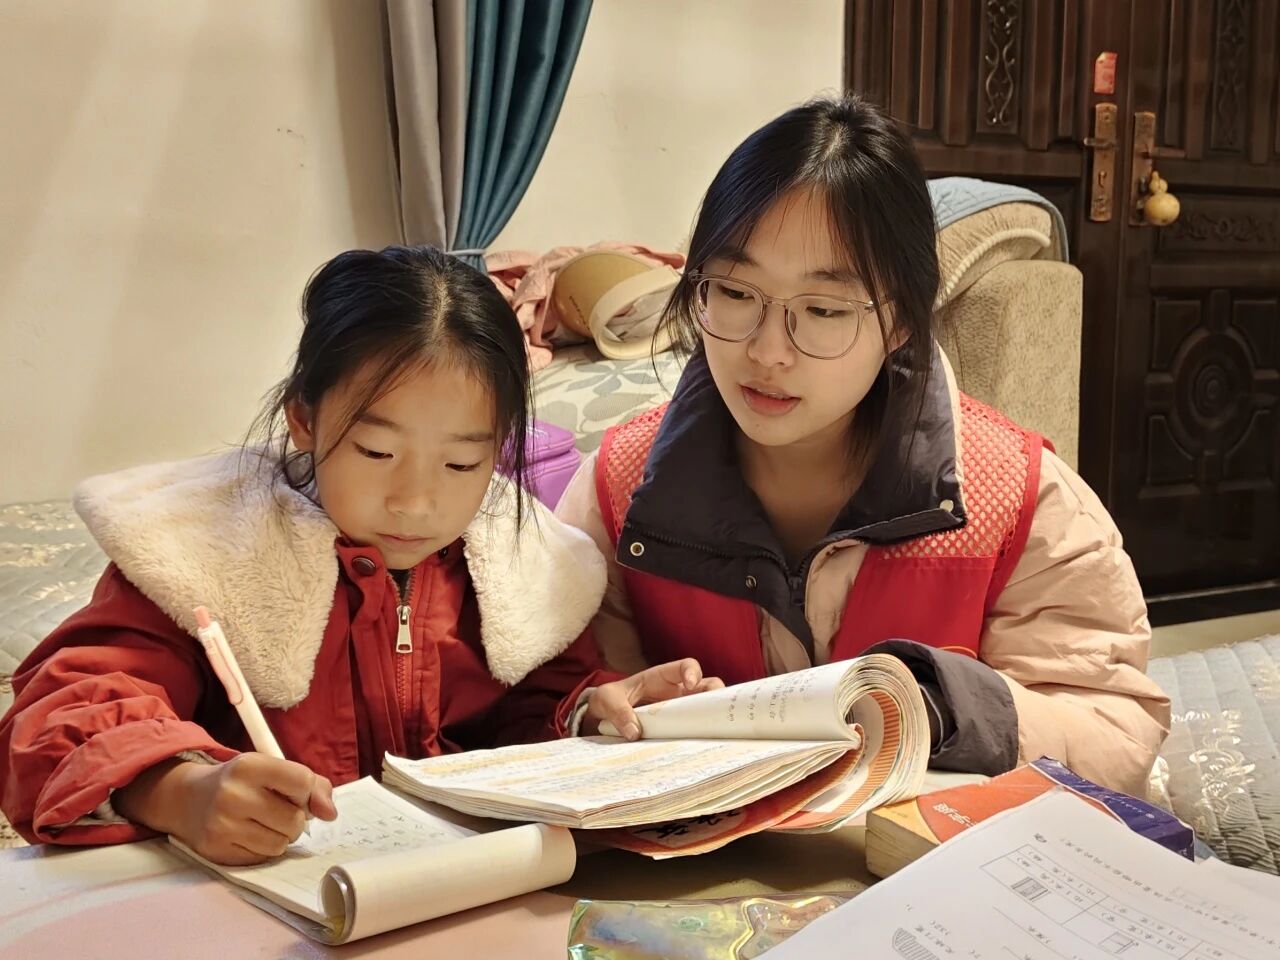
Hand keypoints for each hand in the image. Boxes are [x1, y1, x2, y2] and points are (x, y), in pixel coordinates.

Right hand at [115, 753, 337, 865]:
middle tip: (278, 810)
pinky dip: (263, 849)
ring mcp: (222, 824)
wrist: (190, 799)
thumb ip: (312, 784)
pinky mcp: (216, 850)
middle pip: (294, 819)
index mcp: (250, 765)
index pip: (301, 781)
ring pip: (280, 843)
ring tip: (264, 823)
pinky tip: (249, 835)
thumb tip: (330, 814)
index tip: (297, 794)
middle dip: (295, 819)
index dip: (308, 793)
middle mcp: (233, 794)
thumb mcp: (273, 770)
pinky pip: (262, 858)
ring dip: (281, 836)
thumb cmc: (244, 783)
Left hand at [583, 658, 722, 740]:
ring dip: (714, 718)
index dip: (693, 672)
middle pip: (709, 687)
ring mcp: (681, 711)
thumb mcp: (607, 700)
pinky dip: (701, 736)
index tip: (690, 685)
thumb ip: (618, 712)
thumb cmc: (608, 700)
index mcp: (662, 677)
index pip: (686, 666)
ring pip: (709, 709)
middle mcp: (677, 692)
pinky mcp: (679, 729)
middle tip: (716, 712)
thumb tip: (635, 733)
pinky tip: (702, 746)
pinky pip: (696, 731)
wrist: (603, 718)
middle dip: (717, 696)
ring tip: (715, 732)